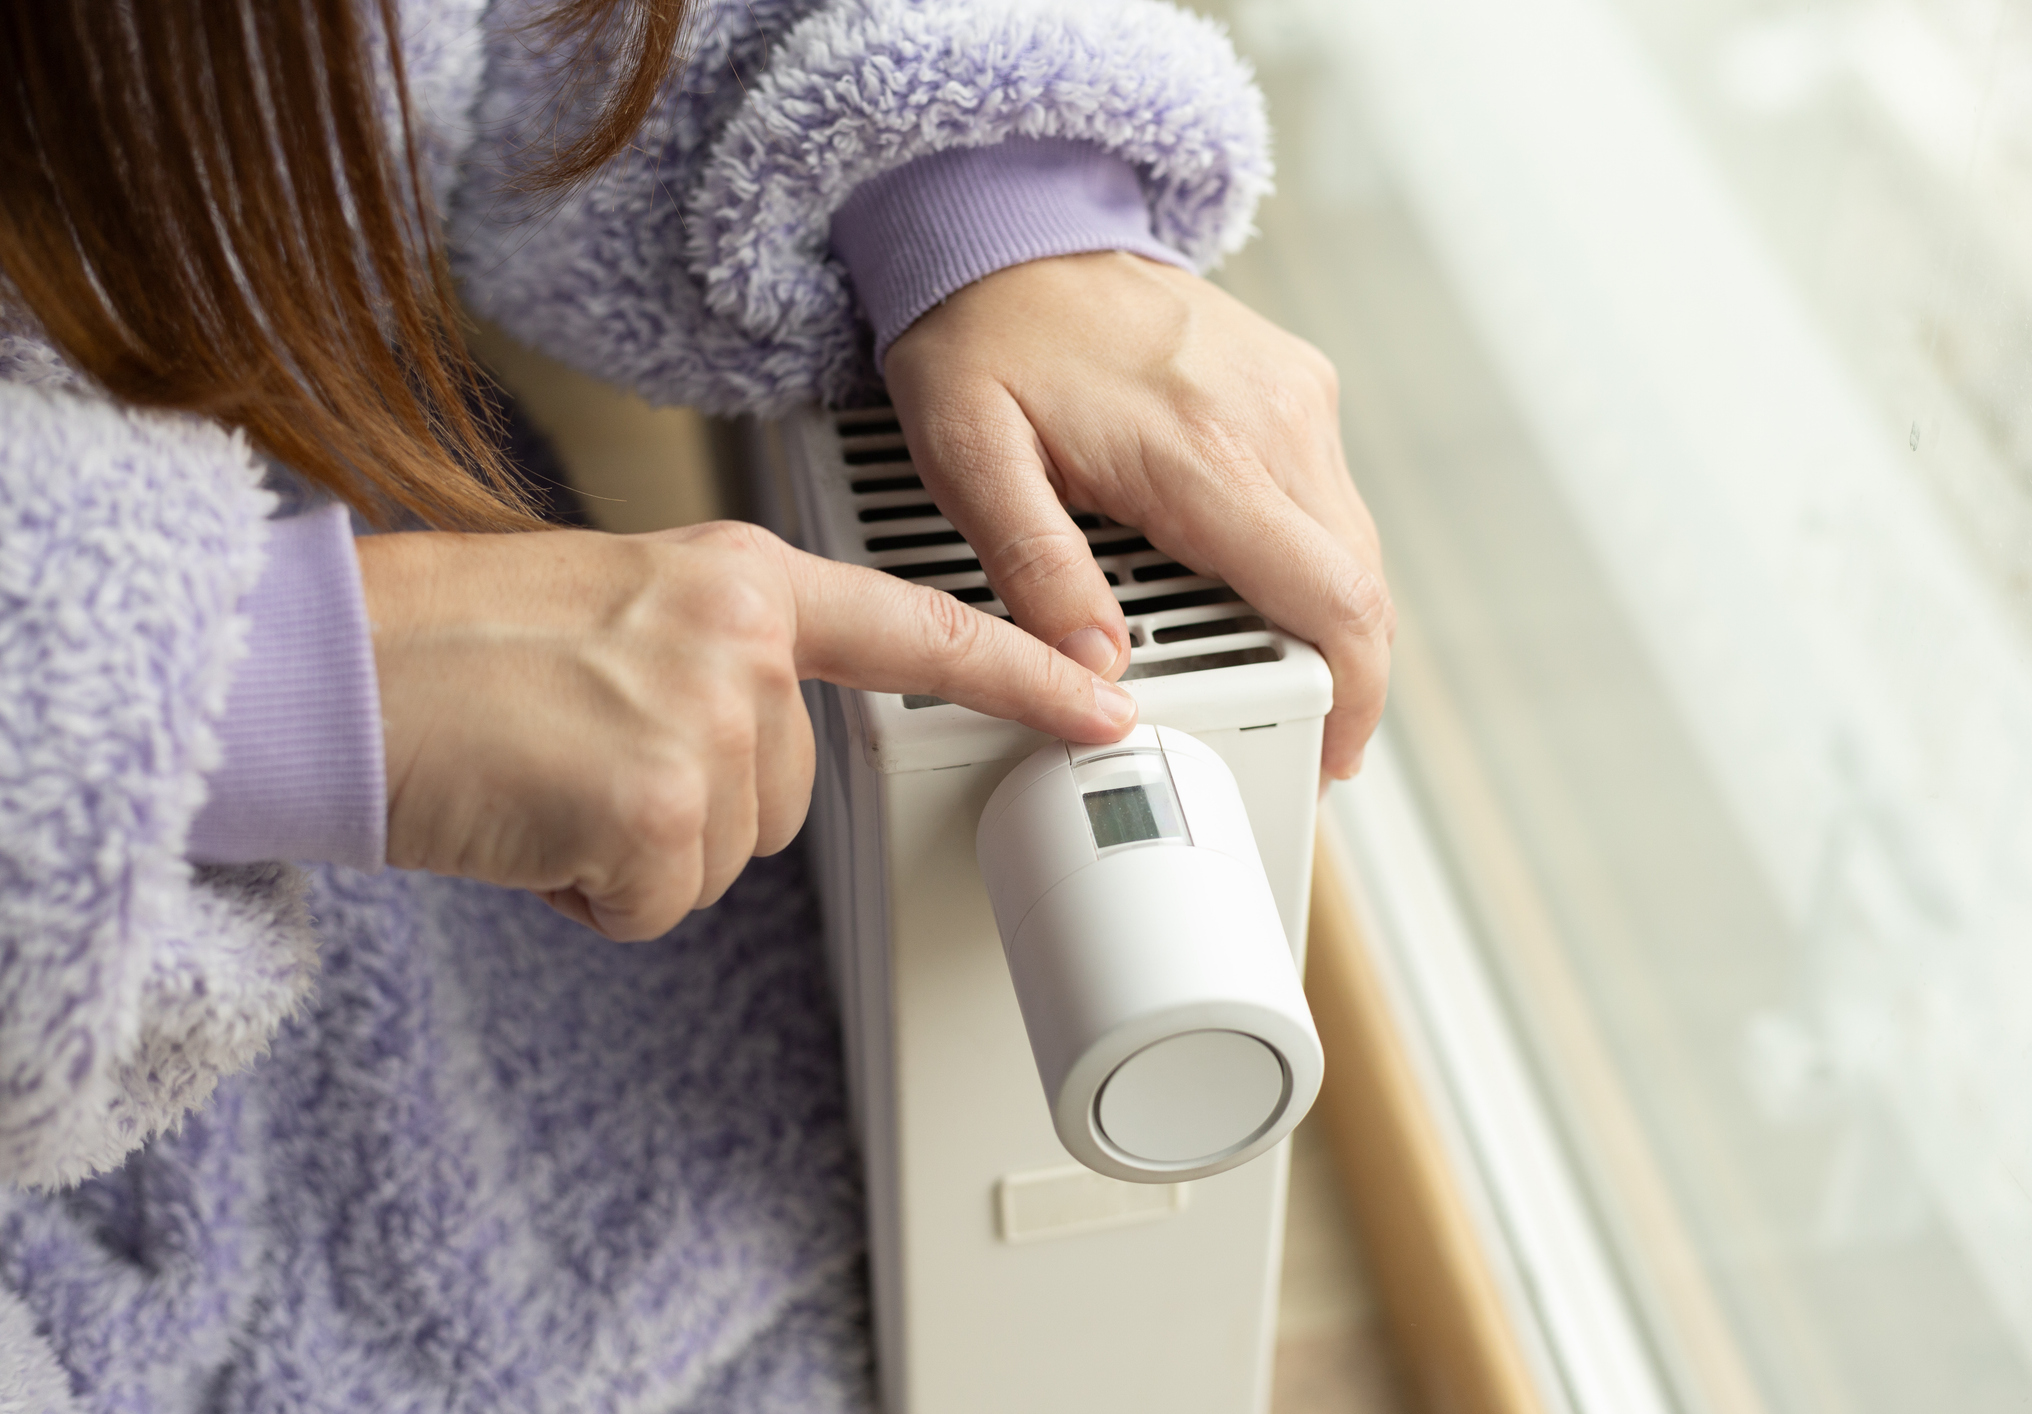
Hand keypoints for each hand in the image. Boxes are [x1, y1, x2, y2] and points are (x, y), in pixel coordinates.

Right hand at [355, 521, 1136, 939]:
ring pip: (721, 858)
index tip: (1107, 708)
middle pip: (791, 799)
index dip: (1021, 674)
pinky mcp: (657, 809)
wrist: (330, 669)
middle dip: (694, 807)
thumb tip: (751, 751)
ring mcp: (708, 725)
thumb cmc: (452, 641)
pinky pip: (655, 902)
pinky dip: (585, 891)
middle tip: (581, 753)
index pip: (917, 629)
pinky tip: (526, 821)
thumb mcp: (619, 609)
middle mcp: (744, 642)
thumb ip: (718, 661)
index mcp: (744, 581)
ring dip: (634, 849)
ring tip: (544, 777)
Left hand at [883, 251, 1392, 778]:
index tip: (1334, 754)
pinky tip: (1257, 587)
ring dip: (1329, 618)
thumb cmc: (983, 338)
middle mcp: (1275, 420)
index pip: (1332, 599)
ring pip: (1352, 542)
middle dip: (1345, 675)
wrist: (1011, 225)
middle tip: (1302, 740)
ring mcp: (1295, 396)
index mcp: (1206, 452)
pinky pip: (1328, 496)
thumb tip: (1097, 672)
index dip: (1351, 695)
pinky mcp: (1295, 383)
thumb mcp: (973, 460)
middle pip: (1359, 584)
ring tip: (1276, 675)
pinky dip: (1311, 558)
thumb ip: (1037, 571)